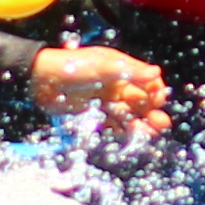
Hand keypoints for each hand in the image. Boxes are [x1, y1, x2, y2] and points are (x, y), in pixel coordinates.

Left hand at [30, 45, 172, 139]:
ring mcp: (106, 99)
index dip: (154, 90)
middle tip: (162, 123)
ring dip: (141, 122)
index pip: (146, 80)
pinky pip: (114, 123)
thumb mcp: (104, 67)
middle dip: (152, 110)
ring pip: (129, 113)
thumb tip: (157, 72)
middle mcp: (116, 84)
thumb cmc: (74, 67)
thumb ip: (131, 71)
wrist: (42, 81)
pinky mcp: (96, 113)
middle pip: (140, 99)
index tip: (158, 100)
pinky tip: (135, 137)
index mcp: (121, 68)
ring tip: (152, 133)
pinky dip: (124, 130)